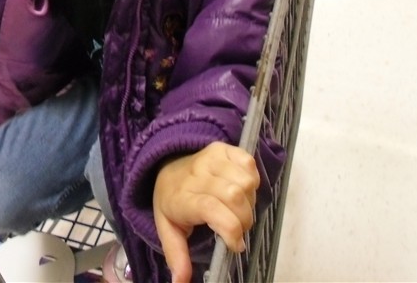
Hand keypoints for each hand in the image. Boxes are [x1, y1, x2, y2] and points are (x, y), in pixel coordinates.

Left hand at [152, 142, 258, 282]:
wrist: (165, 167)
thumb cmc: (172, 201)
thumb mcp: (168, 230)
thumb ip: (176, 255)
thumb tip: (181, 281)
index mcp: (182, 198)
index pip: (212, 209)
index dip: (231, 228)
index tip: (235, 245)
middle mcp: (197, 175)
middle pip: (234, 196)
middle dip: (244, 219)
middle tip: (237, 228)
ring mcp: (210, 158)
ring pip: (245, 181)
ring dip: (249, 201)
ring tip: (239, 208)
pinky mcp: (223, 148)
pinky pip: (248, 162)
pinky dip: (252, 179)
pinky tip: (242, 189)